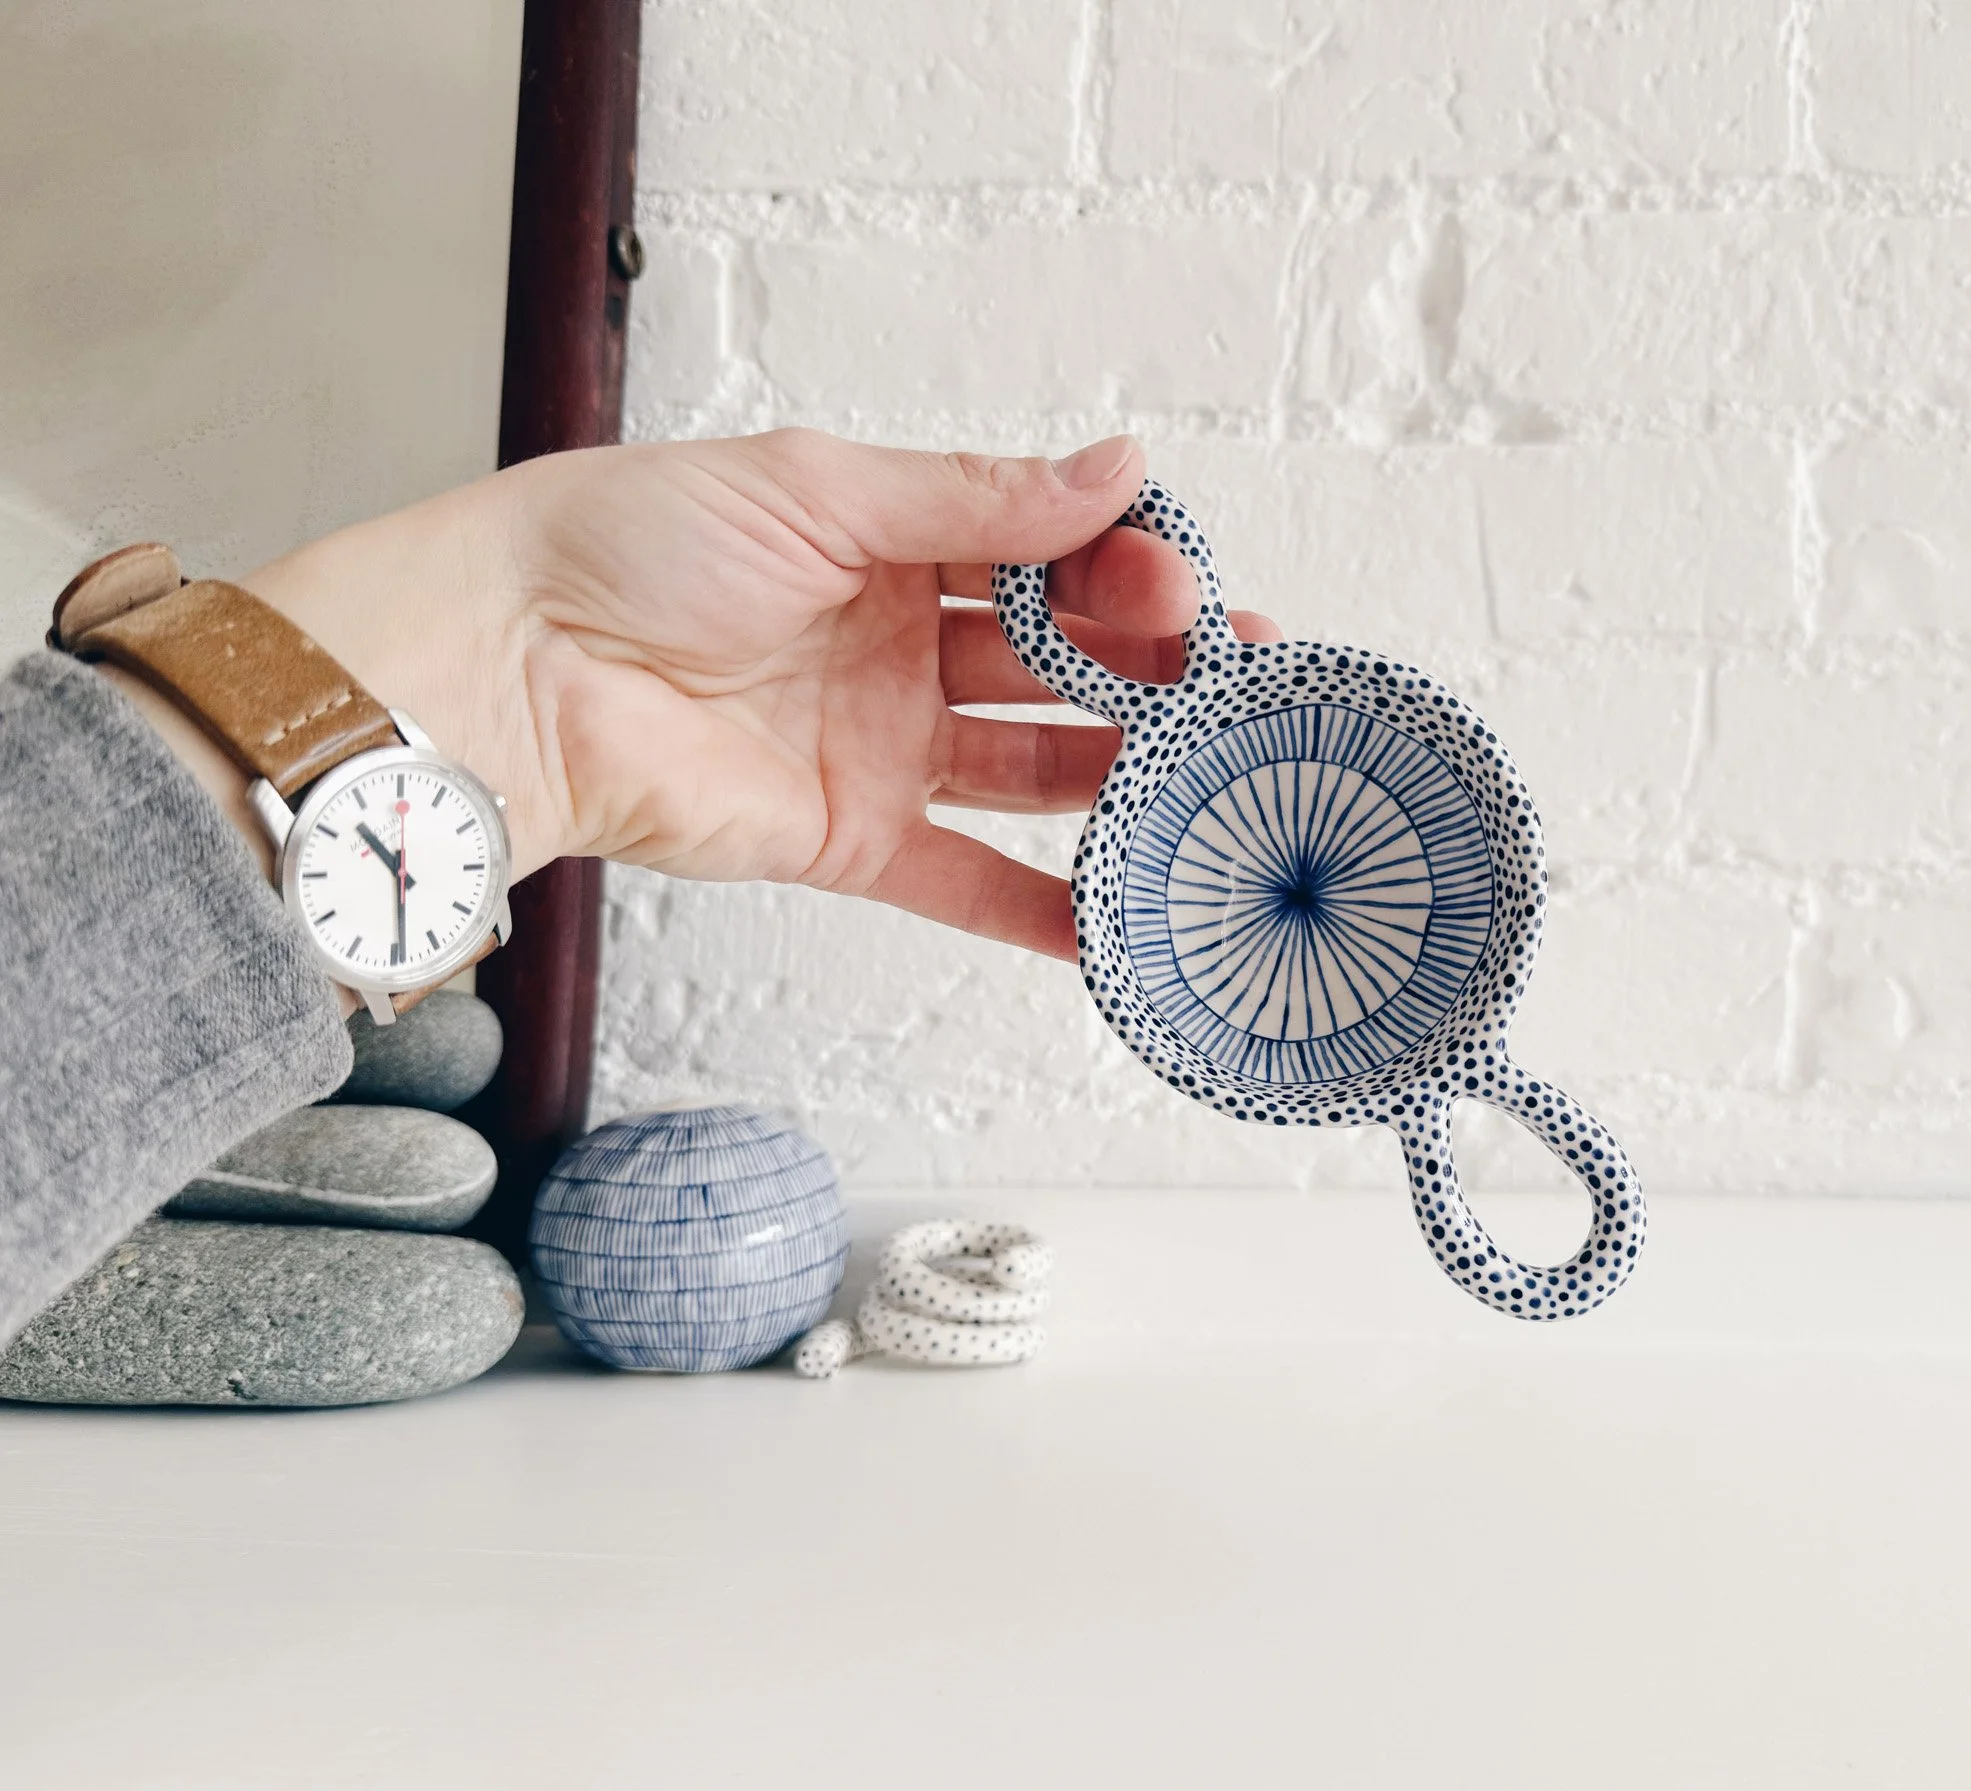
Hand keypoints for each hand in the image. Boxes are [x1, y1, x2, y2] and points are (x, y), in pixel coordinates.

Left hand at [233, 431, 1276, 960]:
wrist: (512, 667)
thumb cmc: (628, 545)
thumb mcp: (821, 487)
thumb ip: (977, 497)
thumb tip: (1121, 469)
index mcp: (891, 540)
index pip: (1044, 554)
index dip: (1123, 570)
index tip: (1190, 585)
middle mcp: (896, 642)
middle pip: (1055, 661)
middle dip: (1149, 667)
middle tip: (1235, 680)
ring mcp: (880, 745)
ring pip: (1031, 765)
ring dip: (1122, 773)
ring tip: (1215, 782)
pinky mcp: (849, 838)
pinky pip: (964, 880)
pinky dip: (1041, 908)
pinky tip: (1122, 919)